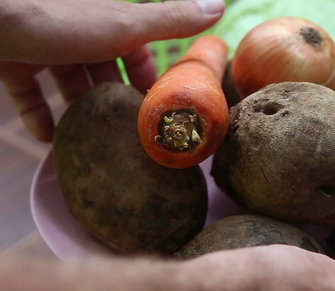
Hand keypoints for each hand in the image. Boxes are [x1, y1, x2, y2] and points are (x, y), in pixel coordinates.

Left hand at [0, 0, 224, 140]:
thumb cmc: (57, 21)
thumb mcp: (124, 24)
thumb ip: (169, 21)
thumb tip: (219, 6)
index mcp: (108, 20)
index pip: (136, 49)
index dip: (148, 78)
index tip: (156, 110)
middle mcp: (78, 29)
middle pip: (103, 67)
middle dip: (114, 99)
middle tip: (127, 133)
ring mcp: (42, 44)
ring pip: (68, 80)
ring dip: (81, 109)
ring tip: (94, 139)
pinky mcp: (12, 59)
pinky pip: (30, 91)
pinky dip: (40, 114)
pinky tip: (48, 138)